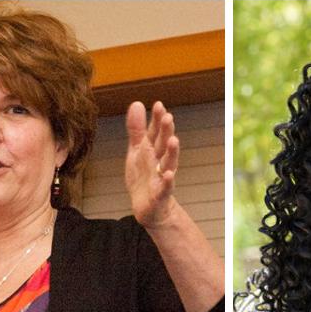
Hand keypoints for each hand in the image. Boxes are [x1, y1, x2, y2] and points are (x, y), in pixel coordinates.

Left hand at [125, 100, 180, 227]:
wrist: (148, 207)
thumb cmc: (143, 177)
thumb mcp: (137, 150)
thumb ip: (137, 129)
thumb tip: (137, 104)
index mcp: (152, 150)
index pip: (155, 133)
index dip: (157, 120)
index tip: (158, 105)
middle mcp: (159, 161)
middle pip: (163, 145)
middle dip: (166, 131)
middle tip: (168, 117)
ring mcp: (161, 177)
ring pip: (168, 163)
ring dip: (171, 152)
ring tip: (173, 140)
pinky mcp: (160, 194)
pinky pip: (165, 187)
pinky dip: (167, 181)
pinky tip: (169, 174)